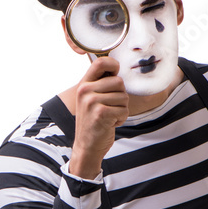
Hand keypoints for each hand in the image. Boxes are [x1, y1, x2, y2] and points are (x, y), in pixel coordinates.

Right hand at [70, 57, 127, 178]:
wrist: (87, 146)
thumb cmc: (93, 121)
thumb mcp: (90, 99)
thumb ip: (100, 84)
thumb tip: (116, 66)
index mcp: (83, 84)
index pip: (101, 62)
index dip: (113, 65)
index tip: (115, 73)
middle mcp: (85, 90)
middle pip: (119, 82)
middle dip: (121, 96)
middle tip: (110, 107)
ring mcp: (92, 102)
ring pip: (123, 97)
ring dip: (121, 109)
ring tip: (109, 116)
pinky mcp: (101, 113)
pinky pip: (124, 110)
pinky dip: (121, 118)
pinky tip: (110, 123)